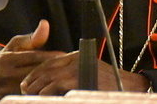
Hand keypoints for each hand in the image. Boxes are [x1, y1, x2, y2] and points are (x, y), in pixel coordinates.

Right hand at [0, 20, 65, 103]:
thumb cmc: (5, 60)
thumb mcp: (14, 46)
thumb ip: (32, 38)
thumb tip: (45, 24)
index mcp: (6, 60)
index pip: (33, 57)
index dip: (50, 56)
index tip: (65, 55)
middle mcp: (5, 76)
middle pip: (35, 73)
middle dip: (52, 69)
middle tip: (68, 66)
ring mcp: (7, 91)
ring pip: (34, 86)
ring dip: (49, 82)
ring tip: (63, 76)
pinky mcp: (10, 100)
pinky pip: (31, 96)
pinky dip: (43, 92)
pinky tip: (53, 87)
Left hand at [20, 51, 149, 94]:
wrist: (130, 88)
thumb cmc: (110, 84)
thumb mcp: (90, 71)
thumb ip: (72, 72)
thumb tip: (51, 82)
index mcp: (76, 57)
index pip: (48, 62)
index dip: (34, 74)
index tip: (26, 85)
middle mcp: (75, 61)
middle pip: (45, 71)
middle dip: (32, 85)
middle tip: (26, 95)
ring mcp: (76, 72)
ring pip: (47, 82)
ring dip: (38, 93)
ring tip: (33, 100)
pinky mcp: (78, 83)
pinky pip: (55, 91)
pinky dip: (48, 97)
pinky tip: (48, 100)